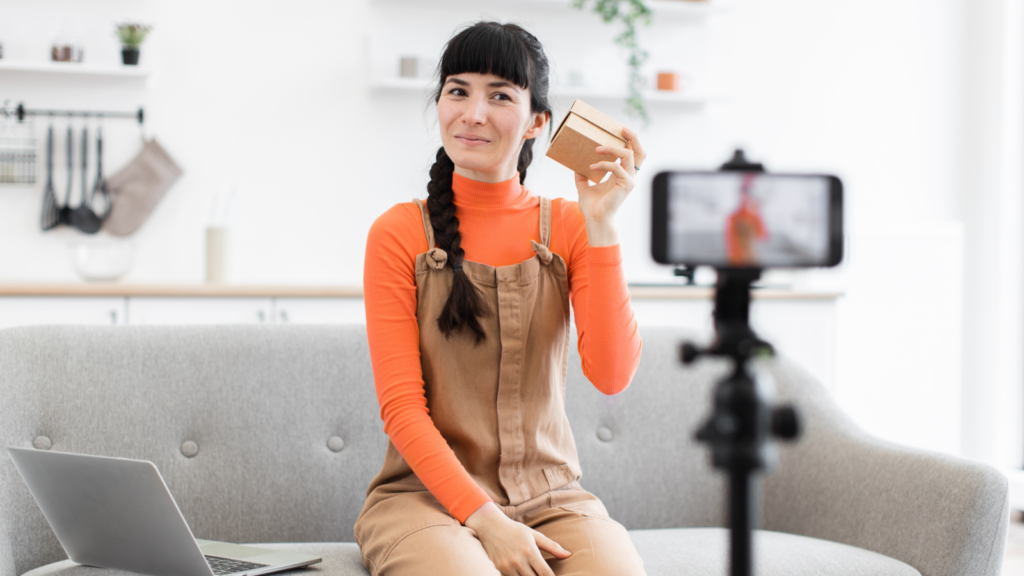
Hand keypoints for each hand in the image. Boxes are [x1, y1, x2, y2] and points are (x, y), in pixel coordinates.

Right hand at [465, 502, 571, 575]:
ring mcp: (507, 567)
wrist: (490, 526)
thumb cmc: (515, 530)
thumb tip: (569, 555)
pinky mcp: (497, 569)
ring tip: (532, 573)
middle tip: (542, 575)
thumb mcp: (534, 535)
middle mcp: (518, 561)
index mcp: (530, 551)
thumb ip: (552, 546)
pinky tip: (521, 574)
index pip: (546, 574)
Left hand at [575, 126, 646, 246]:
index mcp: (623, 175)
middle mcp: (629, 176)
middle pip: (640, 152)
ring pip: (629, 155)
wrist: (595, 220)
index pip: (632, 154)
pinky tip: (591, 165)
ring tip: (597, 148)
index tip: (618, 131)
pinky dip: (603, 164)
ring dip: (613, 148)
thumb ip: (582, 175)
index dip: (629, 140)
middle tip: (621, 128)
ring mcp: (629, 180)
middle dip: (633, 137)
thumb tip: (574, 165)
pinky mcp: (626, 185)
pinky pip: (616, 167)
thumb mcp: (584, 186)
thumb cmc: (592, 206)